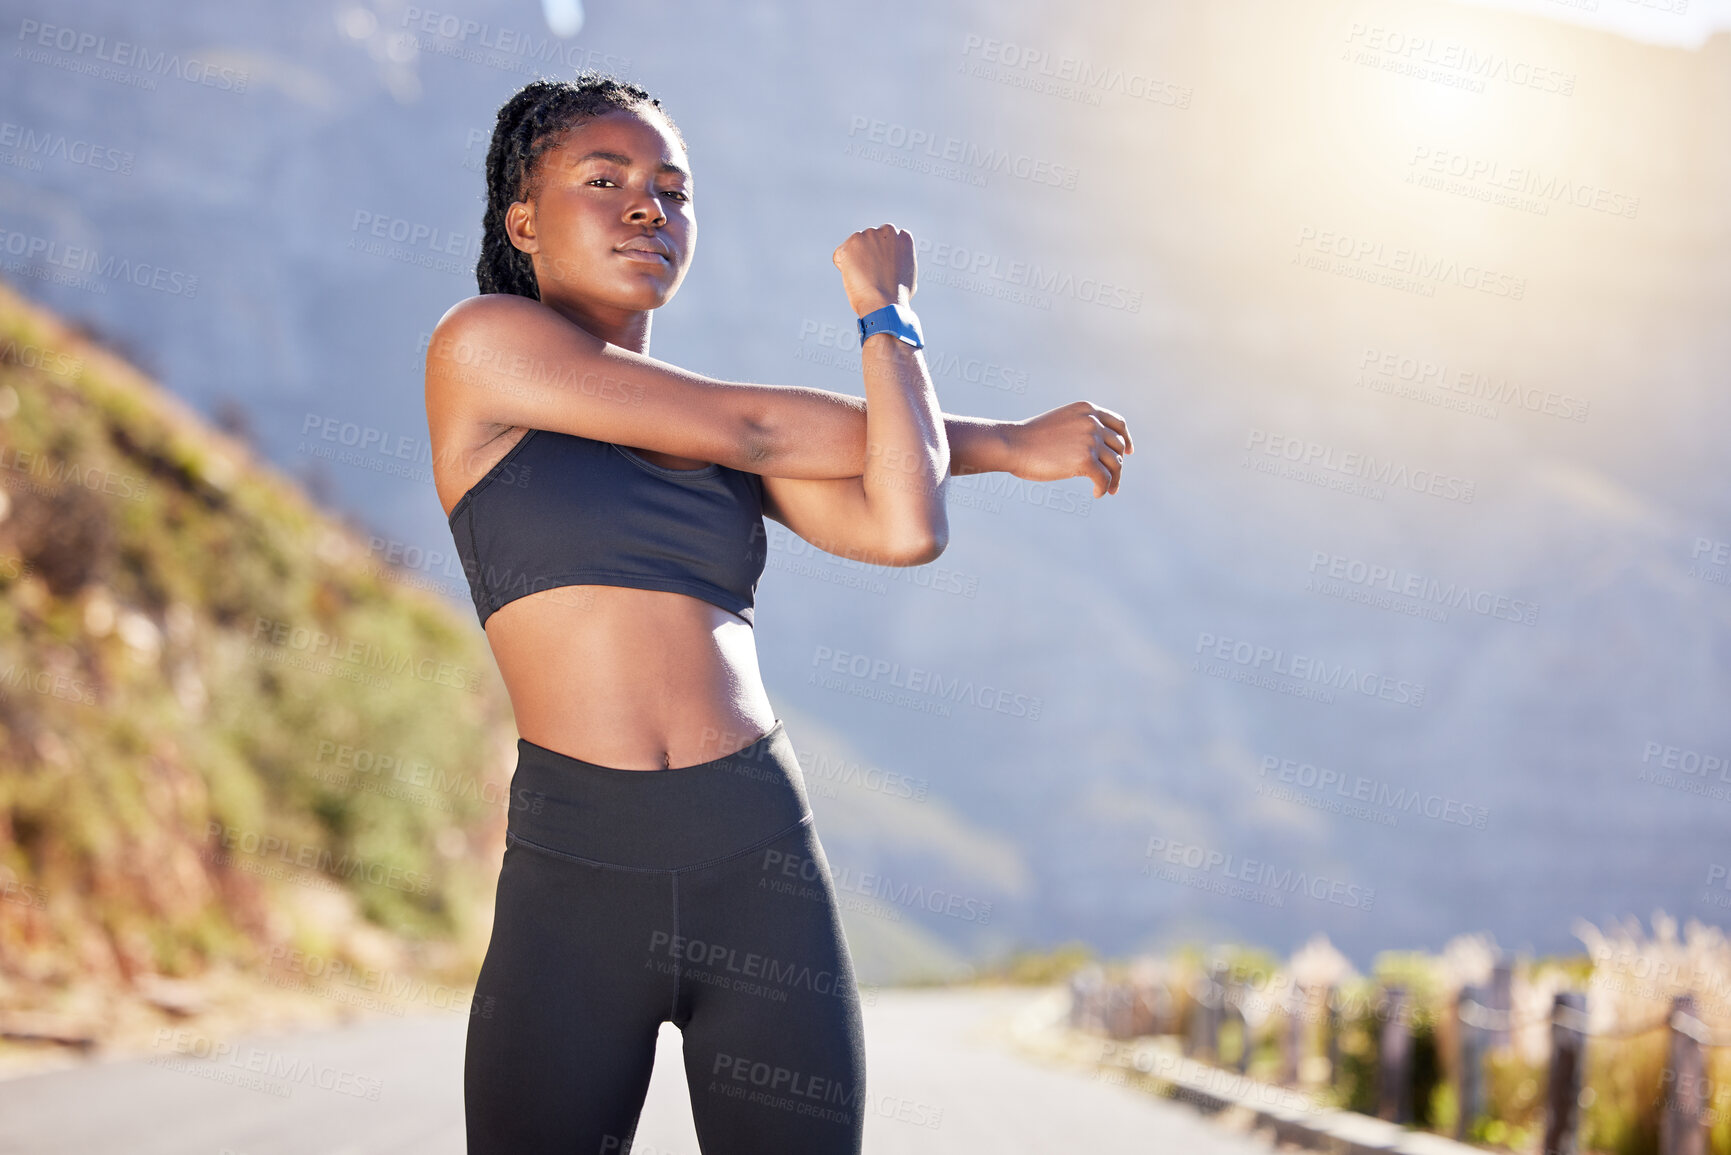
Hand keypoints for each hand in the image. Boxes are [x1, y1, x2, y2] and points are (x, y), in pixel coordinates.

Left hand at [833, 224, 916, 316]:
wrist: (884, 303)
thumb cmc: (897, 296)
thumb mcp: (908, 272)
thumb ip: (898, 259)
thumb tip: (891, 262)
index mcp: (903, 236)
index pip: (887, 239)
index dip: (882, 256)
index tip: (881, 268)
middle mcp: (887, 231)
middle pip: (870, 240)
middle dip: (868, 254)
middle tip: (871, 274)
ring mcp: (869, 235)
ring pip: (855, 246)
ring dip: (855, 260)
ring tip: (864, 279)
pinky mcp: (852, 243)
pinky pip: (840, 254)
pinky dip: (843, 266)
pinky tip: (854, 278)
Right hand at [1004, 401, 1133, 497]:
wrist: (1013, 444)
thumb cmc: (1030, 438)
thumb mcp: (1061, 424)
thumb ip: (1081, 429)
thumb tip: (1099, 452)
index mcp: (1087, 410)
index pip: (1118, 423)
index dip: (1126, 439)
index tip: (1128, 452)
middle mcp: (1093, 422)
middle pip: (1118, 447)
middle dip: (1117, 465)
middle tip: (1112, 480)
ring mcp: (1090, 440)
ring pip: (1115, 464)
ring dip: (1113, 479)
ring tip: (1107, 490)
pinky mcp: (1086, 460)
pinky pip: (1104, 478)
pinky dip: (1103, 488)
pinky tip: (1096, 494)